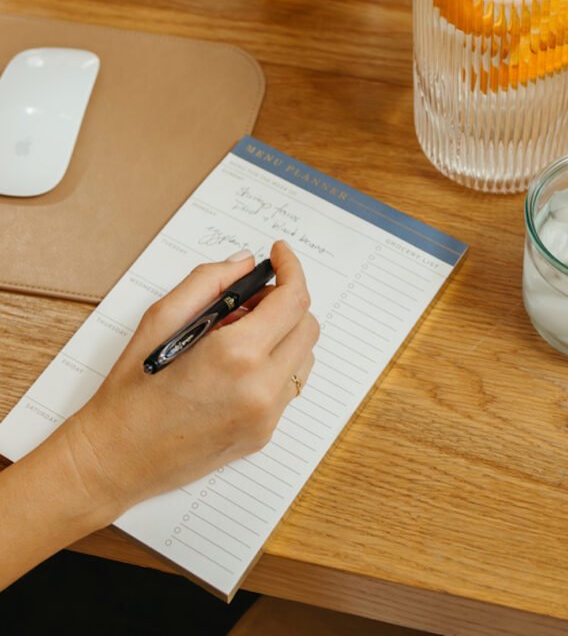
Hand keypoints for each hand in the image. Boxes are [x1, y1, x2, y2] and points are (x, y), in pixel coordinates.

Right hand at [62, 240, 318, 518]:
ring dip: (283, 334)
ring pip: (303, 357)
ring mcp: (266, 417)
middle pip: (306, 326)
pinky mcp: (263, 435)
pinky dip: (274, 364)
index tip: (279, 253)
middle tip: (247, 299)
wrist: (116, 460)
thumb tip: (244, 263)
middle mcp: (261, 389)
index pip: (293, 300)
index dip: (291, 268)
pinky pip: (288, 386)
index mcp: (237, 355)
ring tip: (236, 334)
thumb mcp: (160, 320)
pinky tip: (236, 365)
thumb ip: (208, 282)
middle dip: (285, 301)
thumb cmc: (131, 391)